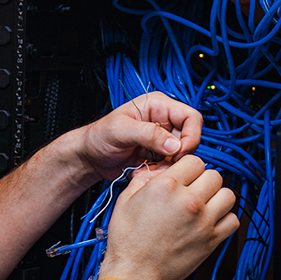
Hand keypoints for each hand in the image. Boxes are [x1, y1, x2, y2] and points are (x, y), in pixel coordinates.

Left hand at [75, 91, 202, 180]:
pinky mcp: (158, 156)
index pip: (191, 117)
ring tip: (149, 168)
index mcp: (158, 106)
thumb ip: (148, 134)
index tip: (179, 152)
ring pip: (183, 155)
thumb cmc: (98, 137)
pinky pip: (172, 167)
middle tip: (163, 163)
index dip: (191, 136)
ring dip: (169, 166)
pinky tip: (145, 172)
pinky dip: (162, 173)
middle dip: (180, 154)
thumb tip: (175, 144)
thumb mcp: (121, 130)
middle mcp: (163, 121)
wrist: (89, 157)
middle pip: (190, 138)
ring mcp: (162, 140)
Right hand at [97, 155, 238, 279]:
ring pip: (228, 195)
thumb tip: (161, 171)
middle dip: (203, 179)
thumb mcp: (126, 199)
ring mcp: (203, 221)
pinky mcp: (212, 240)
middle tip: (193, 189)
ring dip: (217, 196)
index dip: (188, 167)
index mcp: (167, 186)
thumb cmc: (128, 238)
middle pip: (214, 175)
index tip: (184, 175)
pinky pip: (233, 220)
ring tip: (204, 203)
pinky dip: (224, 218)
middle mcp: (189, 201)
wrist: (135, 272)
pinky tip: (210, 220)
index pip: (195, 161)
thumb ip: (145, 178)